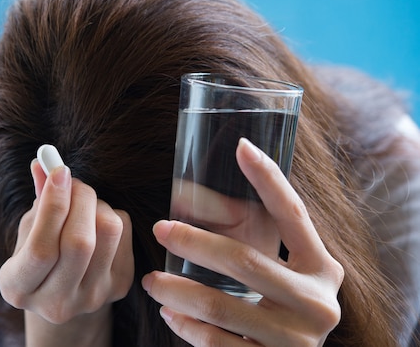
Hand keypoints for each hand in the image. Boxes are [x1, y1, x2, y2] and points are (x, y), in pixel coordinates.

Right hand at [0, 159, 133, 343]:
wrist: (64, 290)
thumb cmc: (39, 251)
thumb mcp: (28, 229)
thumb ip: (37, 200)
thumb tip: (43, 164)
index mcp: (18, 289)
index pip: (41, 249)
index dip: (52, 206)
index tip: (58, 172)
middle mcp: (55, 303)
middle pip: (79, 243)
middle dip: (80, 199)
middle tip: (73, 182)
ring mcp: (91, 298)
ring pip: (108, 233)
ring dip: (97, 204)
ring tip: (84, 203)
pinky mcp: (119, 287)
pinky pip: (123, 233)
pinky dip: (111, 214)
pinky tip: (96, 221)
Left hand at [142, 138, 343, 346]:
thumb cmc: (281, 314)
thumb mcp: (282, 278)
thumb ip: (256, 248)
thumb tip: (189, 199)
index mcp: (322, 269)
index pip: (293, 215)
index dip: (268, 180)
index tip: (241, 146)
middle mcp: (317, 302)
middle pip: (245, 261)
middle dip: (194, 241)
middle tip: (160, 228)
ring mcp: (296, 339)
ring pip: (221, 306)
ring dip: (176, 289)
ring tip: (151, 281)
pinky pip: (216, 344)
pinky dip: (186, 326)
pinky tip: (170, 314)